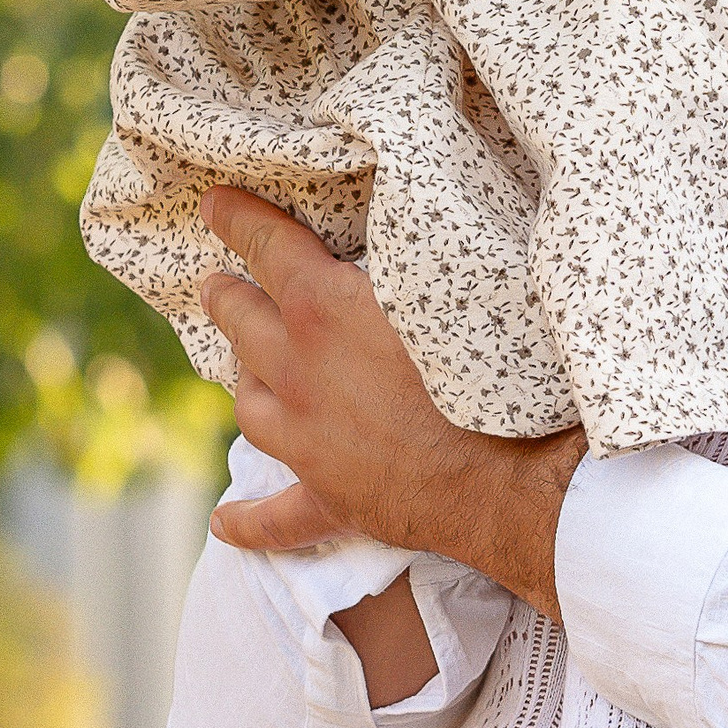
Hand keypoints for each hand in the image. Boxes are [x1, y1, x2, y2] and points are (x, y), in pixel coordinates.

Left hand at [198, 187, 582, 609]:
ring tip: (241, 364)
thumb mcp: (449, 282)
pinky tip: (227, 524)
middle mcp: (296, 369)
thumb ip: (407, 257)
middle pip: (241, 321)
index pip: (266, 245)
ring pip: (247, 402)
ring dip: (242, 377)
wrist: (513, 471)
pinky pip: (276, 517)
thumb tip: (395, 232)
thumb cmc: (494, 364)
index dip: (237, 219)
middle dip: (227, 295)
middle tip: (215, 283)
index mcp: (324, 306)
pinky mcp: (329, 498)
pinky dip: (249, 522)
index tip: (214, 203)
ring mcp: (304, 438)